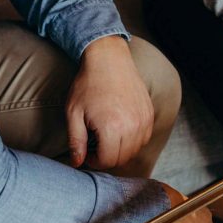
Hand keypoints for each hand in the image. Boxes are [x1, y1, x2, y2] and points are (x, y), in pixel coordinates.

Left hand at [67, 36, 152, 170]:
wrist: (108, 59)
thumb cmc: (87, 84)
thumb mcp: (74, 113)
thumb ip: (76, 141)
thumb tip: (77, 163)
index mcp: (111, 127)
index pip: (107, 161)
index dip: (94, 161)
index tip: (87, 152)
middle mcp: (131, 125)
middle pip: (122, 158)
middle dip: (107, 157)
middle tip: (95, 146)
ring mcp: (143, 119)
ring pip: (135, 149)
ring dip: (121, 150)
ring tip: (107, 137)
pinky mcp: (149, 113)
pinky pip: (144, 137)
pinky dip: (134, 140)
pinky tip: (121, 130)